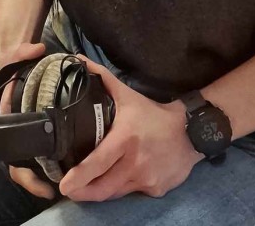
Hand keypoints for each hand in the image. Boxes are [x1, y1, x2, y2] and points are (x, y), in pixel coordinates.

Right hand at [0, 41, 54, 199]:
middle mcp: (6, 123)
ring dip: (31, 177)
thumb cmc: (9, 60)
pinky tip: (54, 174)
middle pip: (9, 156)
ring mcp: (17, 129)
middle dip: (23, 175)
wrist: (13, 60)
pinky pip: (31, 152)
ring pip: (20, 160)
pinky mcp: (29, 130)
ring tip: (50, 189)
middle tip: (43, 189)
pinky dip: (39, 166)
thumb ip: (24, 51)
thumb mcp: (14, 52)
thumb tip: (38, 48)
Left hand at [58, 57, 202, 201]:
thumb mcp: (127, 94)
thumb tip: (78, 60)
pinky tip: (117, 181)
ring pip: (116, 193)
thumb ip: (102, 78)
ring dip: (99, 193)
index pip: (98, 162)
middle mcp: (135, 163)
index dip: (79, 177)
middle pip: (103, 187)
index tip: (63, 185)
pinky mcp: (156, 190)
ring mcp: (147, 179)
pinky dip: (123, 189)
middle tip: (68, 191)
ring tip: (84, 191)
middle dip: (82, 193)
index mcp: (125, 140)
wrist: (191, 132)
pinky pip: (133, 193)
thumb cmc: (153, 114)